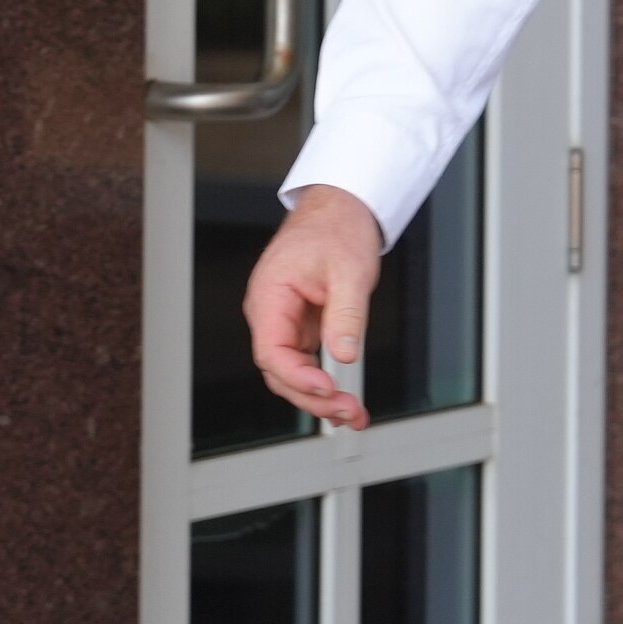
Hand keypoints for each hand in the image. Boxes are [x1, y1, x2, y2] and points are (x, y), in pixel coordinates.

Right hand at [242, 185, 385, 429]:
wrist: (341, 209)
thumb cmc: (336, 229)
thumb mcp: (349, 271)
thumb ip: (345, 316)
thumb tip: (343, 355)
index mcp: (270, 296)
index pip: (271, 351)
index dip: (297, 377)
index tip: (328, 388)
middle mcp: (271, 313)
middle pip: (280, 372)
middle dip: (313, 397)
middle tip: (349, 411)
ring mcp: (285, 322)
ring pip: (293, 374)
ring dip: (321, 398)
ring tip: (353, 414)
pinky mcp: (302, 328)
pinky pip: (308, 364)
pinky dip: (326, 384)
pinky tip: (347, 400)